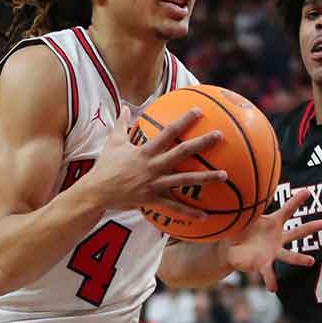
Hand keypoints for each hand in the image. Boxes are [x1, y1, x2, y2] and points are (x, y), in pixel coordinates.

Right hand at [87, 107, 226, 218]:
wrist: (96, 193)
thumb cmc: (105, 166)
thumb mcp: (113, 142)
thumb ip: (122, 123)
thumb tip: (126, 107)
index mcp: (145, 151)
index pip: (168, 132)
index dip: (183, 121)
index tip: (199, 111)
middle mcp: (153, 166)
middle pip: (181, 153)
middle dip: (201, 144)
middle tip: (219, 135)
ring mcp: (154, 184)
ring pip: (184, 181)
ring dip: (206, 178)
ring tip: (225, 175)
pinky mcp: (153, 200)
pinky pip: (174, 207)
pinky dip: (190, 212)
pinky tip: (206, 215)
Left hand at [223, 189, 321, 290]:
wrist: (230, 249)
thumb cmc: (239, 231)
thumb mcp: (243, 218)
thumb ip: (247, 209)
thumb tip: (246, 192)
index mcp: (273, 223)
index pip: (287, 210)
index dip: (297, 200)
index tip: (308, 191)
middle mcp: (277, 238)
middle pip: (297, 232)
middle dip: (310, 228)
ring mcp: (273, 252)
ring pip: (289, 255)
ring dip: (300, 259)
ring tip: (311, 261)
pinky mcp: (263, 264)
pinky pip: (269, 273)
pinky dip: (271, 280)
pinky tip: (273, 288)